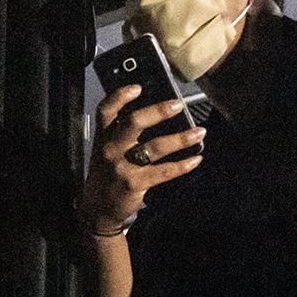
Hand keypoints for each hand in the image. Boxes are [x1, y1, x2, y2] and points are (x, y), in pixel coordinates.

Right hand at [78, 85, 205, 233]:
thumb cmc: (107, 174)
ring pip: (154, 147)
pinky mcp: (135, 183)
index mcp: (103, 137)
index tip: (138, 87)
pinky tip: (195, 159)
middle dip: (157, 112)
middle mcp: (111, 149)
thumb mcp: (105, 150)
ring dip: (180, 139)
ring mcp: (122, 167)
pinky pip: (163, 172)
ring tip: (199, 132)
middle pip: (133, 123)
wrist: (98, 208)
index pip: (106, 111)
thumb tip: (152, 112)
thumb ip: (120, 132)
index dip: (120, 96)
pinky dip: (182, 165)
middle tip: (177, 105)